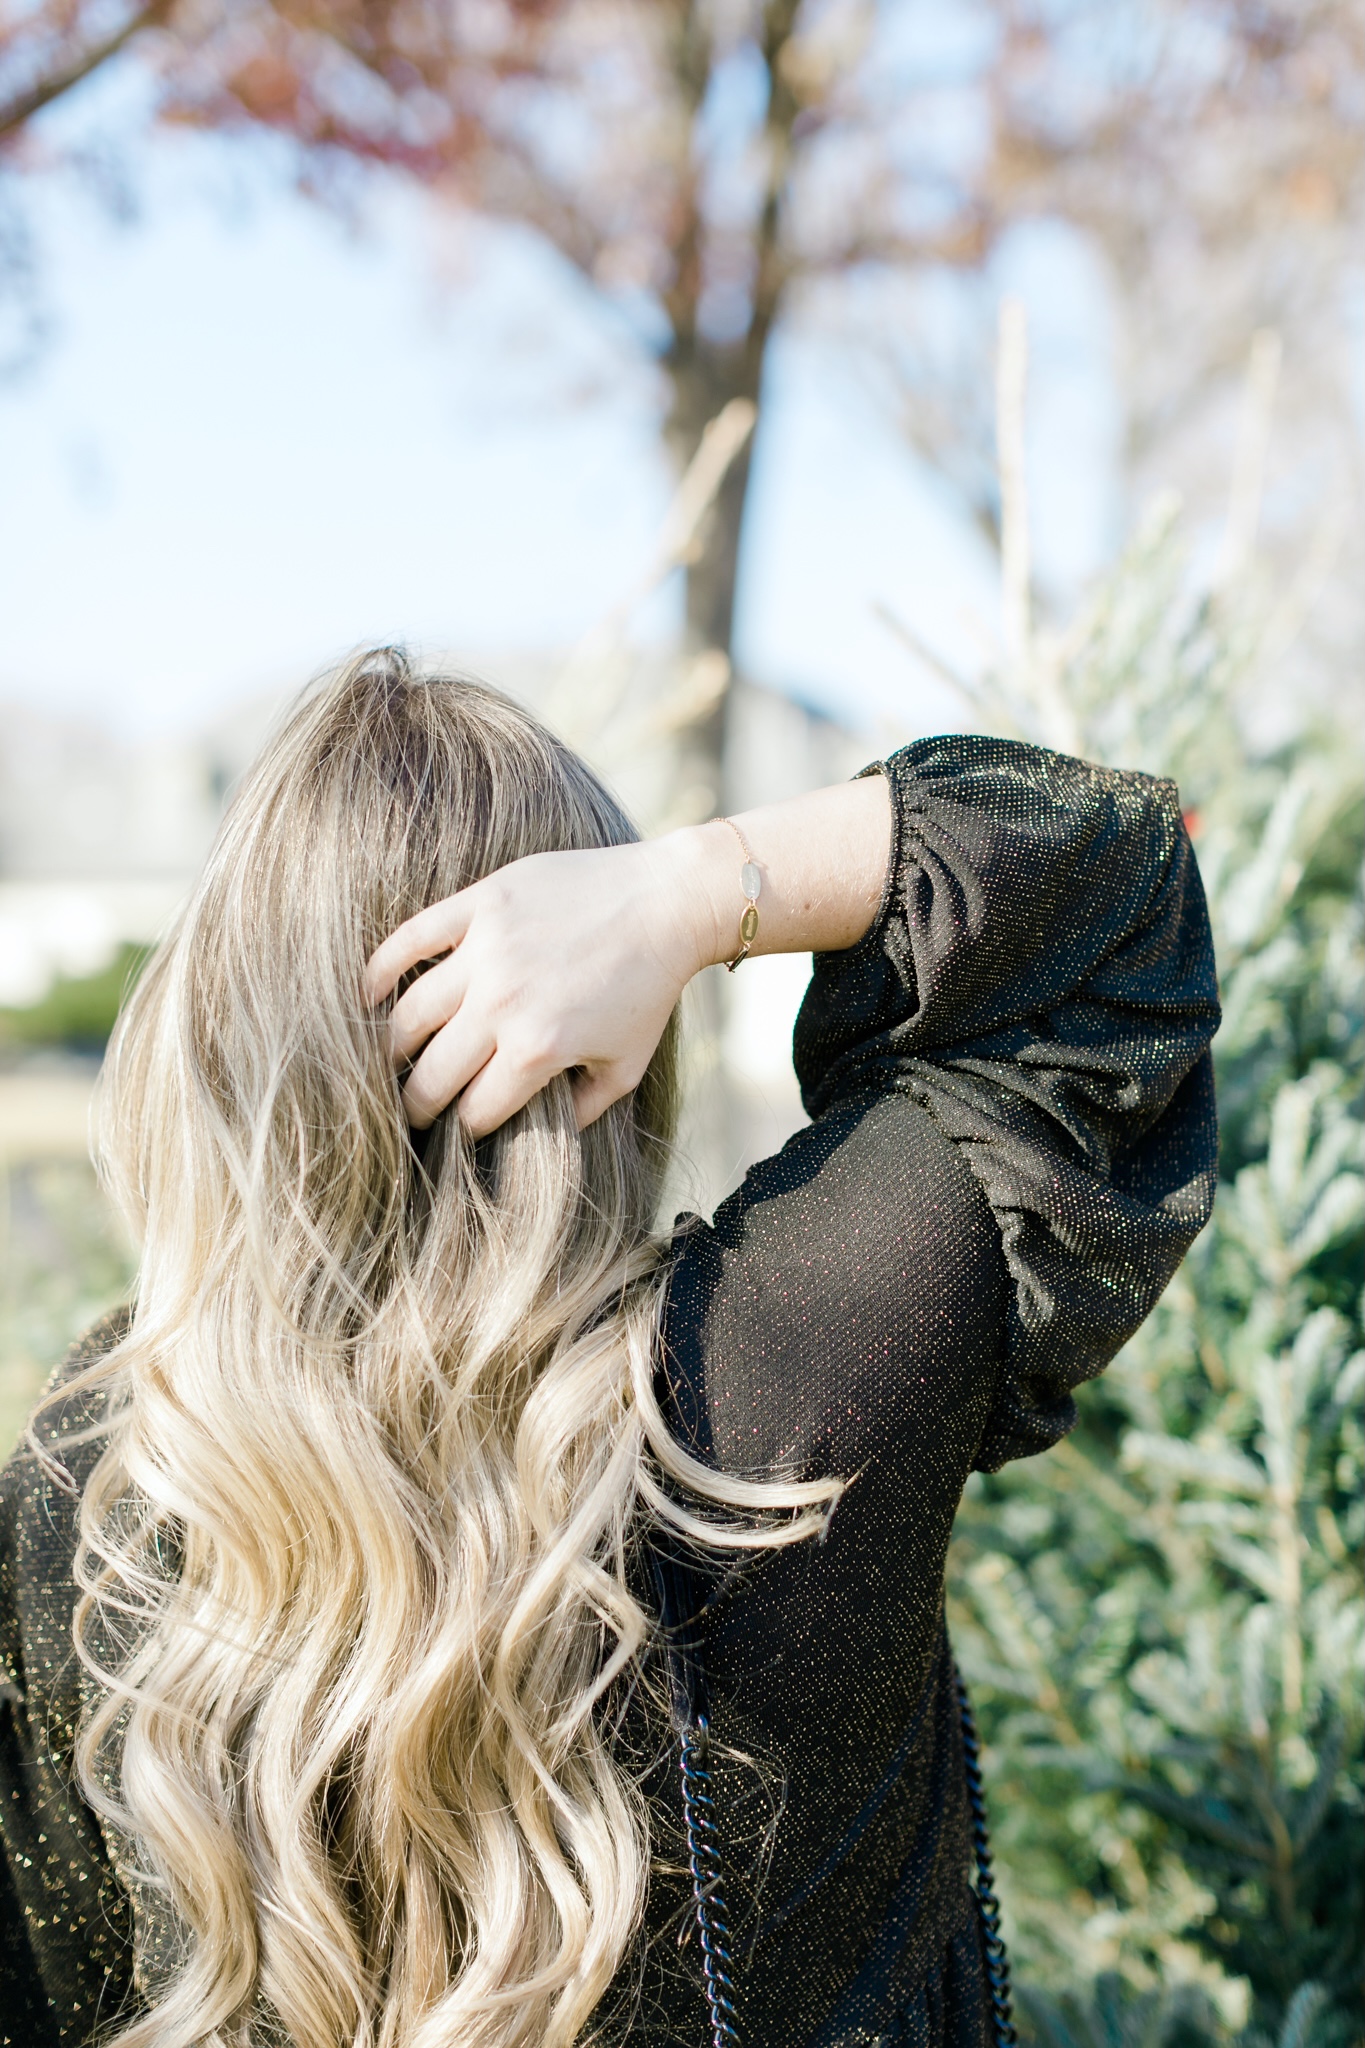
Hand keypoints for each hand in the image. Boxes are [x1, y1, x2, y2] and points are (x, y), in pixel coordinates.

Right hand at [364, 836, 710, 1135]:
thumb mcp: (625, 1066)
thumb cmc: (647, 990)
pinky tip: (366, 995)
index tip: (453, 1131)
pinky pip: (410, 939)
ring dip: (390, 1047)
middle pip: (432, 1072)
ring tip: (386, 1061)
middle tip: (408, 1109)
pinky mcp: (480, 904)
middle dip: (415, 1103)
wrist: (664, 904)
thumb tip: (540, 1139)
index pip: (474, 1110)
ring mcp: (486, 952)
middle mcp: (503, 1005)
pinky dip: (379, 969)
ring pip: (409, 1013)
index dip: (461, 1129)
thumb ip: (582, 1110)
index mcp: (537, 1050)